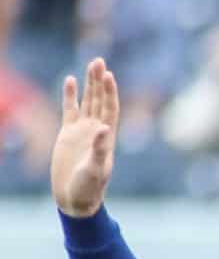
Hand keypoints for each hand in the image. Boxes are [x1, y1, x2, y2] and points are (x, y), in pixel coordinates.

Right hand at [52, 57, 118, 216]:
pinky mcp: (68, 133)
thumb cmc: (90, 188)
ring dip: (89, 84)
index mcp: (107, 137)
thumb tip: (104, 129)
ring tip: (91, 64)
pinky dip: (71, 95)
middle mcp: (97, 130)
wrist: (75, 198)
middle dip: (100, 81)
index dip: (110, 92)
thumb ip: (100, 150)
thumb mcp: (96, 169)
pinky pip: (70, 109)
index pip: (110, 108)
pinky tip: (70, 80)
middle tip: (98, 60)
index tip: (108, 74)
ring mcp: (83, 130)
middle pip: (100, 100)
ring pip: (88, 101)